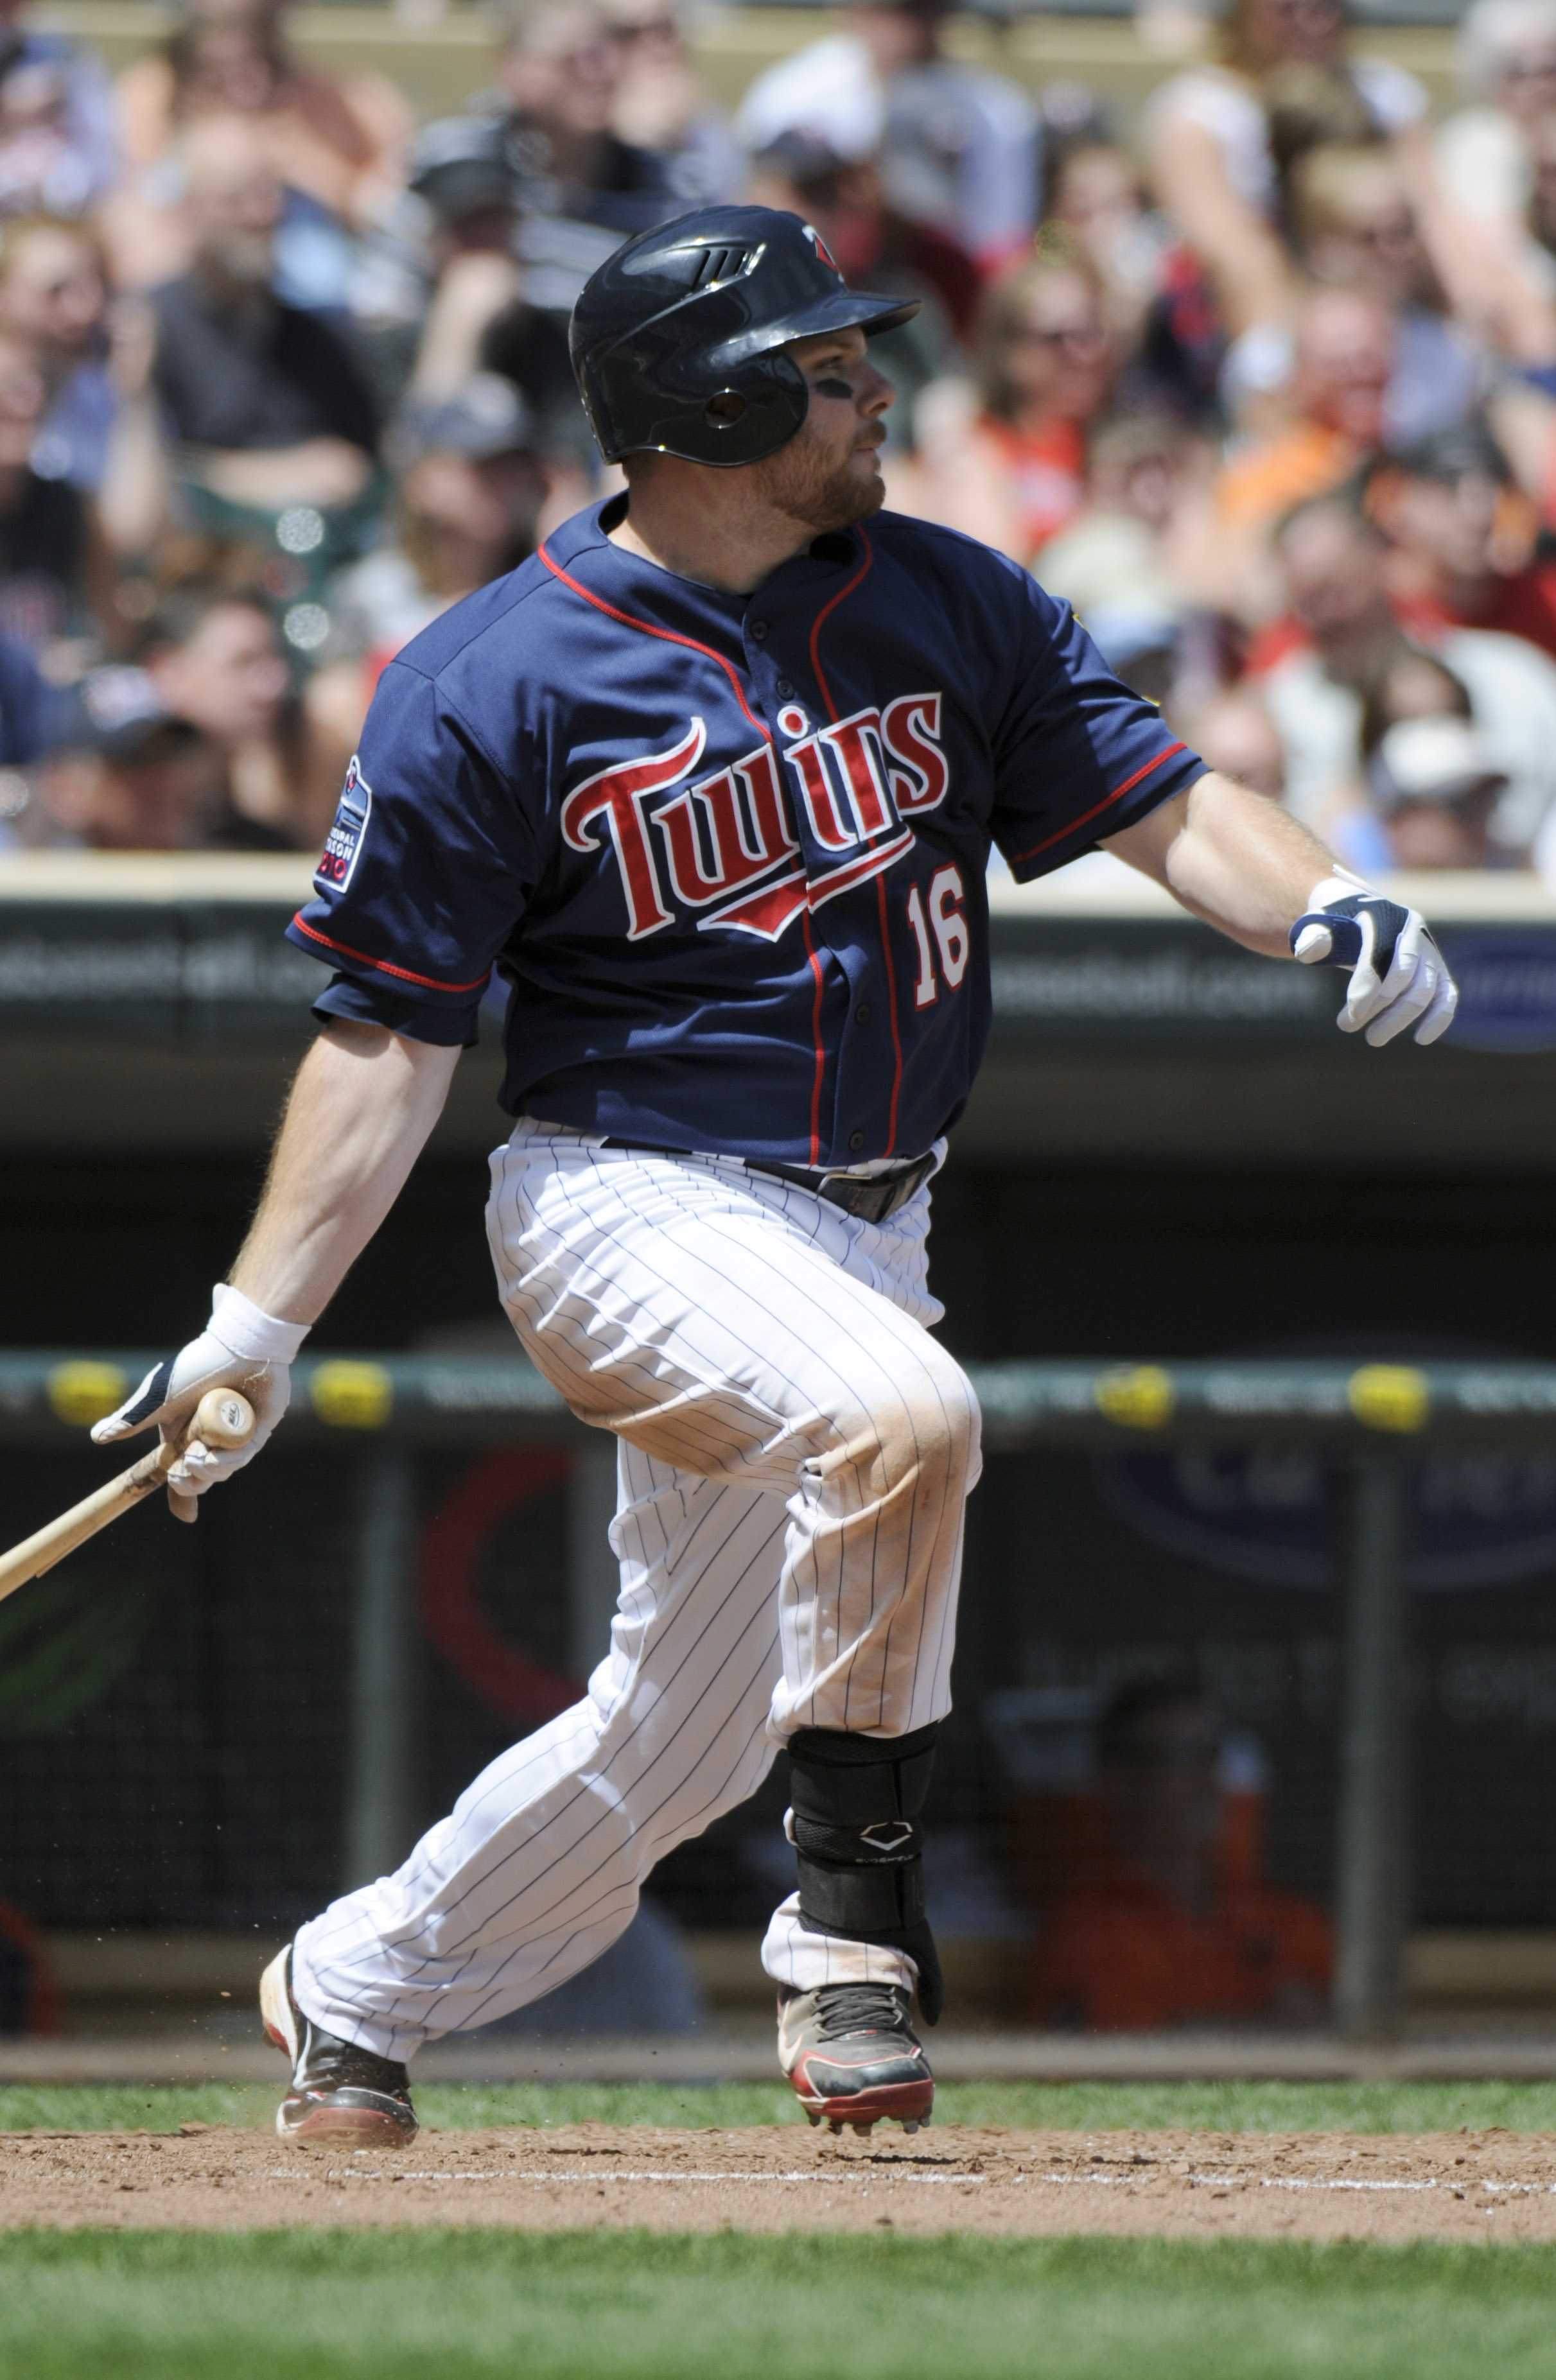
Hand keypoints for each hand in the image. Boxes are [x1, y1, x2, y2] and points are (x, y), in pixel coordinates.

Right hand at [90, 1285, 307, 1520]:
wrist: (236, 1345)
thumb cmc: (195, 1367)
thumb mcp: (157, 1398)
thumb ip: (130, 1418)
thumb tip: (97, 1437)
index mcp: (182, 1435)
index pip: (179, 1473)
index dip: (181, 1497)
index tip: (186, 1517)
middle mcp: (208, 1439)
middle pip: (199, 1478)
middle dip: (188, 1485)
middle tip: (180, 1475)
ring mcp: (234, 1436)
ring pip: (221, 1470)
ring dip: (206, 1471)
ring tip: (195, 1458)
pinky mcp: (258, 1430)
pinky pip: (243, 1455)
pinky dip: (227, 1461)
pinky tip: (212, 1456)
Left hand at [1289, 874, 1456, 1047]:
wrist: (1361, 914)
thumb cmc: (1337, 923)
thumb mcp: (1320, 923)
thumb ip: (1313, 936)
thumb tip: (1308, 952)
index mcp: (1385, 917)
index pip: (1380, 955)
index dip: (1366, 989)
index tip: (1348, 1018)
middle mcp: (1413, 933)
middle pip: (1404, 975)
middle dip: (1377, 1007)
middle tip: (1347, 1027)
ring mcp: (1429, 952)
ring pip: (1424, 990)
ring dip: (1399, 1018)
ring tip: (1373, 1039)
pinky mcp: (1437, 971)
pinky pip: (1447, 995)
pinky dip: (1440, 1017)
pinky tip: (1422, 1038)